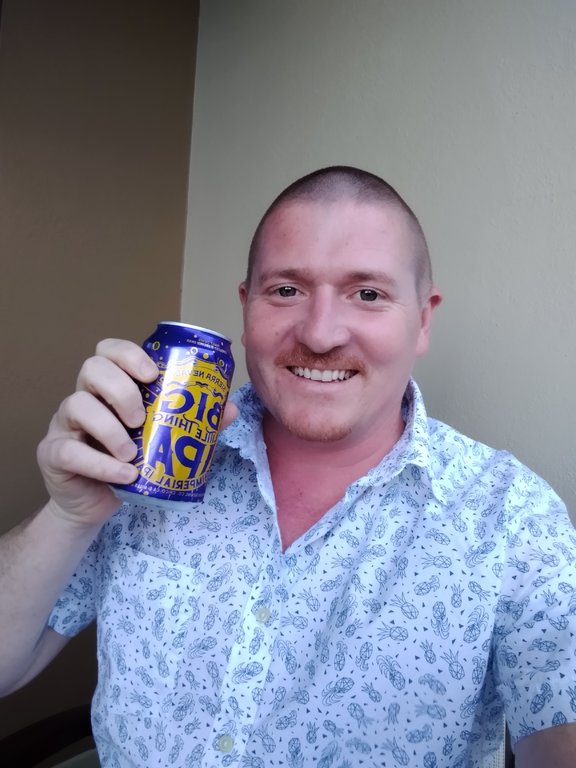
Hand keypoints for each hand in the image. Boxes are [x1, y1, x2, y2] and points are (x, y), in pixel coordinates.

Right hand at [37, 338, 239, 527]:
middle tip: (141, 418)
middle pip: (92, 368)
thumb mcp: (163, 441)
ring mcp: (65, 424)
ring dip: (110, 429)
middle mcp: (84, 397)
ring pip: (76, 405)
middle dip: (121, 389)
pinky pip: (69, 451)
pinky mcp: (54, 454)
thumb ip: (194, 423)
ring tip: (132, 453)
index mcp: (110, 387)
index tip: (152, 374)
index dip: (129, 354)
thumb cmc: (131, 463)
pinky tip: (125, 474)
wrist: (98, 504)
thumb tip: (229, 408)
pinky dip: (101, 464)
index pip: (110, 351)